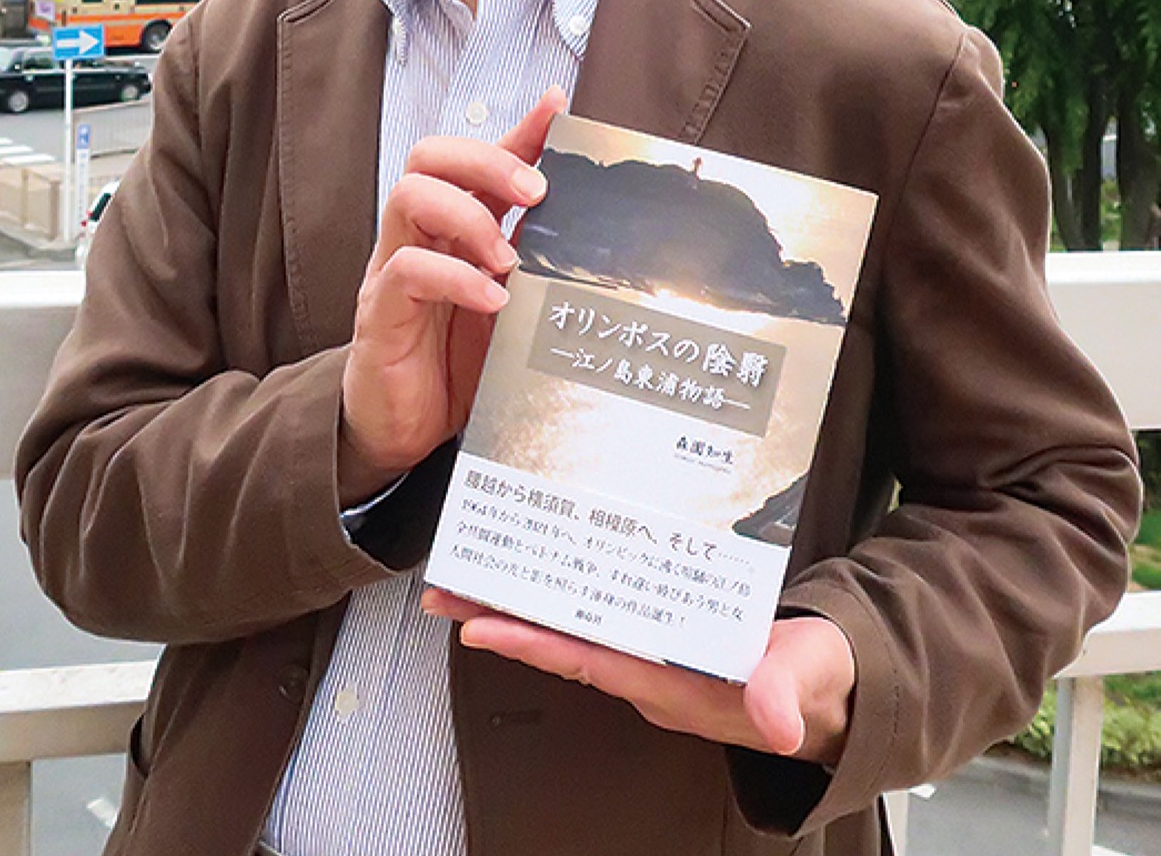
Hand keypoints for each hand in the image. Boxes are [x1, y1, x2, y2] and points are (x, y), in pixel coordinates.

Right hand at [338, 88, 566, 502]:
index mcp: (450, 228)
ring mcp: (391, 271)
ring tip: (508, 258)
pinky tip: (493, 300)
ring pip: (409, 196)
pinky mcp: (379, 314)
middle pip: (430, 157)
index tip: (558, 108)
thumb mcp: (511, 303)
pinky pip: (406, 272)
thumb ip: (535, 259)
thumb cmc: (458, 363)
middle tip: (536, 193)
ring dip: (468, 215)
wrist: (404, 432)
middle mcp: (416, 237)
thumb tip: (587, 218)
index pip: (475, 158)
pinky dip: (455, 278)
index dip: (517, 130)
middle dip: (487, 160)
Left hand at [422, 591, 855, 766]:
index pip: (588, 660)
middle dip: (503, 616)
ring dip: (525, 600)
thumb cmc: (821, 679)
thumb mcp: (812, 677)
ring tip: (473, 572)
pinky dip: (569, 589)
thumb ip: (788, 690)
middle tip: (445, 589)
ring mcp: (655, 655)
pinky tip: (546, 564)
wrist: (837, 684)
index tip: (477, 625)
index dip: (532, 643)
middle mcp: (652, 672)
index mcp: (675, 683)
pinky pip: (603, 610)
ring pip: (576, 624)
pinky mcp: (665, 634)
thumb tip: (774, 719)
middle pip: (563, 640)